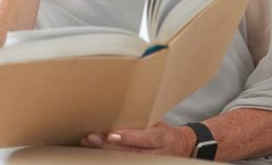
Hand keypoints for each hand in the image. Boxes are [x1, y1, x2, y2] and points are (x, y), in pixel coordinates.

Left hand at [79, 122, 195, 157]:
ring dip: (105, 152)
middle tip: (92, 138)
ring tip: (89, 144)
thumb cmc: (164, 132)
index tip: (111, 135)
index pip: (144, 139)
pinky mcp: (146, 164)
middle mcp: (158, 154)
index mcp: (162, 138)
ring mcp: (152, 163)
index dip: (127, 137)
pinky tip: (97, 152)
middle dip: (109, 146)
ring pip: (126, 160)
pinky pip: (126, 162)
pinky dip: (110, 158)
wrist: (182, 148)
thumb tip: (117, 113)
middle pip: (131, 152)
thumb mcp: (158, 124)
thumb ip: (141, 123)